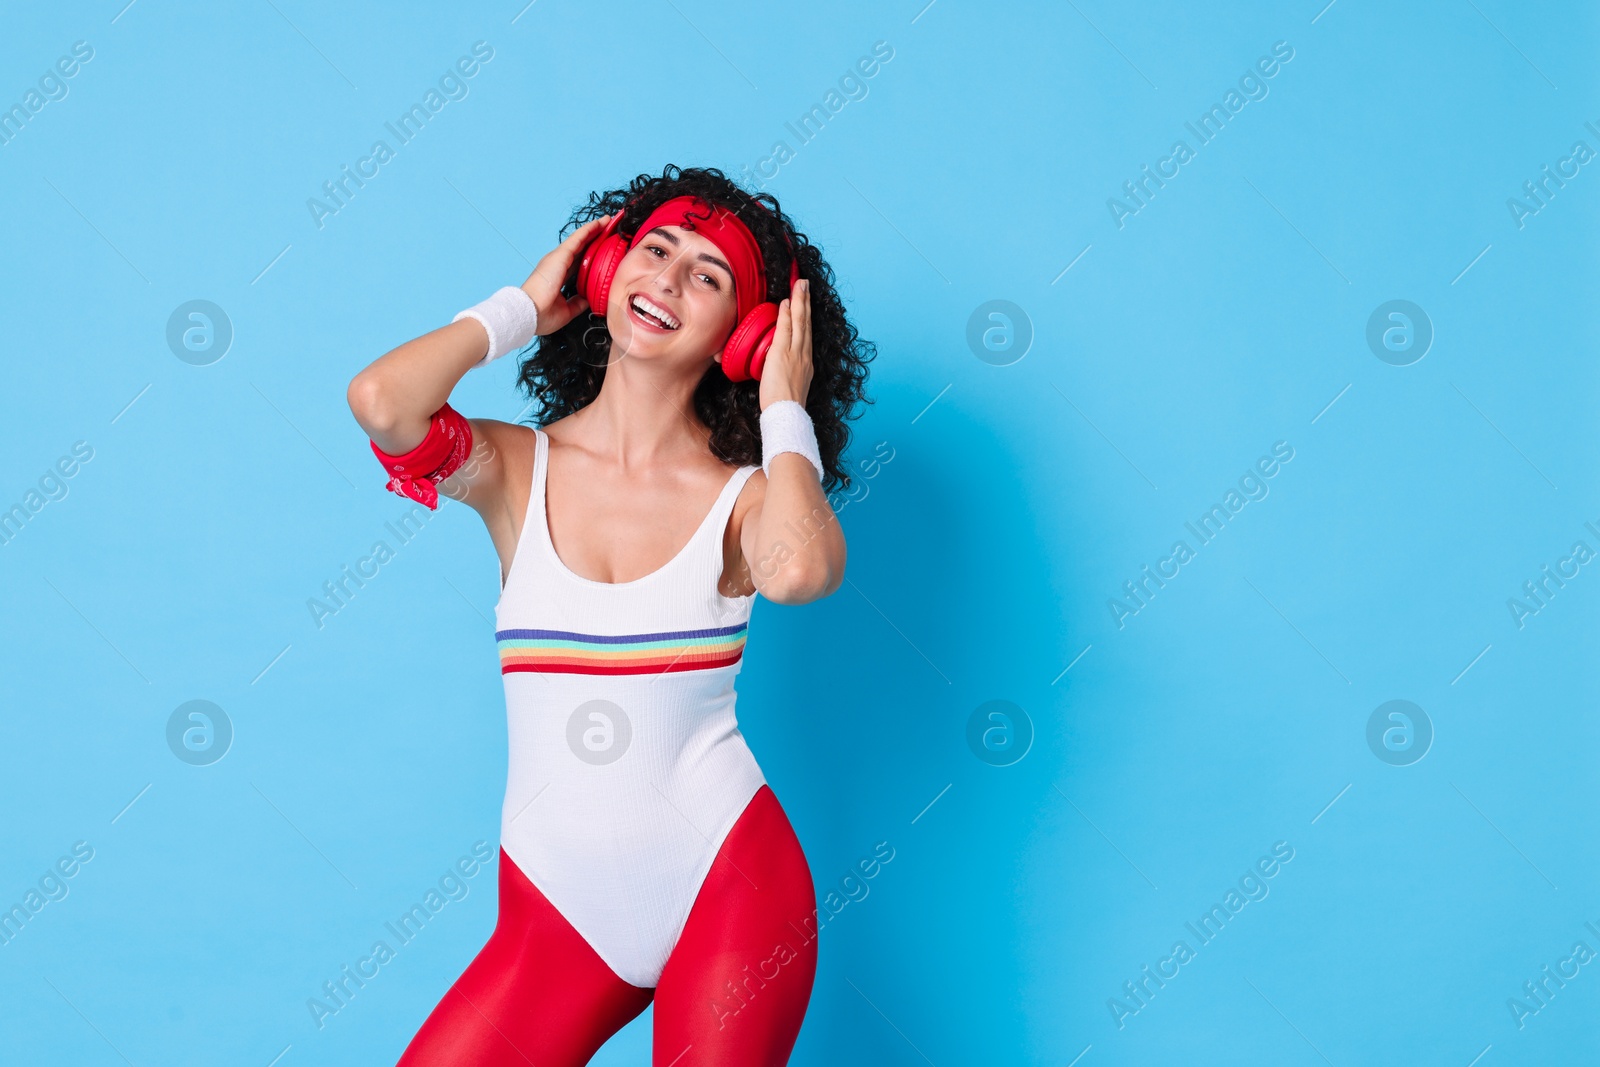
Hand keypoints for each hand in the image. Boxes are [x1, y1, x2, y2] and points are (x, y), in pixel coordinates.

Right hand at [520, 214, 611, 335]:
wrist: (529, 313)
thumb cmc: (542, 315)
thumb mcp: (567, 310)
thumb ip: (578, 302)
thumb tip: (589, 299)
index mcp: (558, 277)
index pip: (579, 262)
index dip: (591, 255)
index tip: (603, 249)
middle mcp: (558, 264)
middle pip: (581, 248)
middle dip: (594, 238)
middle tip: (609, 229)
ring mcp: (558, 258)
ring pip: (580, 239)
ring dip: (594, 229)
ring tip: (607, 221)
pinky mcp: (560, 255)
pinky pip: (578, 238)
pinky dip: (590, 229)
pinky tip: (600, 223)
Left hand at [759, 279, 812, 409]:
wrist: (788, 414)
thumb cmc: (786, 406)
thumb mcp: (791, 386)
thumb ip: (787, 374)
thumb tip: (778, 369)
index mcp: (806, 362)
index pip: (805, 334)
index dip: (805, 316)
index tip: (804, 302)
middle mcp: (804, 355)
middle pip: (806, 323)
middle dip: (805, 301)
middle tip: (804, 283)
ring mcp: (795, 353)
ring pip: (799, 322)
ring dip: (799, 301)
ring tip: (799, 284)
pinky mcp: (782, 354)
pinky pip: (785, 329)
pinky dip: (786, 314)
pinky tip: (786, 302)